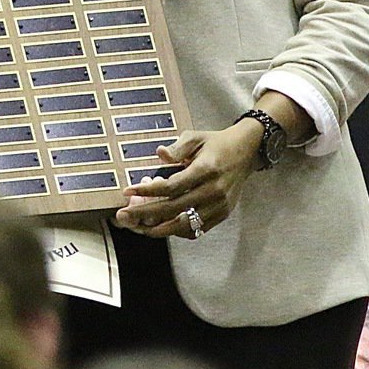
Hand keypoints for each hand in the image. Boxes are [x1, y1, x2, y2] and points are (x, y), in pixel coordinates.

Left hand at [114, 123, 261, 238]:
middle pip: (173, 209)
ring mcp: (218, 206)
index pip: (171, 187)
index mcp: (205, 170)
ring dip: (157, 228)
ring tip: (137, 226)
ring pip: (183, 226)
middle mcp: (212, 191)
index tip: (127, 192)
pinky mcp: (221, 215)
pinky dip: (176, 231)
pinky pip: (195, 230)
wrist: (246, 152)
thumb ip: (178, 148)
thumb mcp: (196, 137)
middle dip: (144, 215)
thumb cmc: (216, 143)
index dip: (147, 192)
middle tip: (123, 216)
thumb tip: (160, 154)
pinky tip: (160, 225)